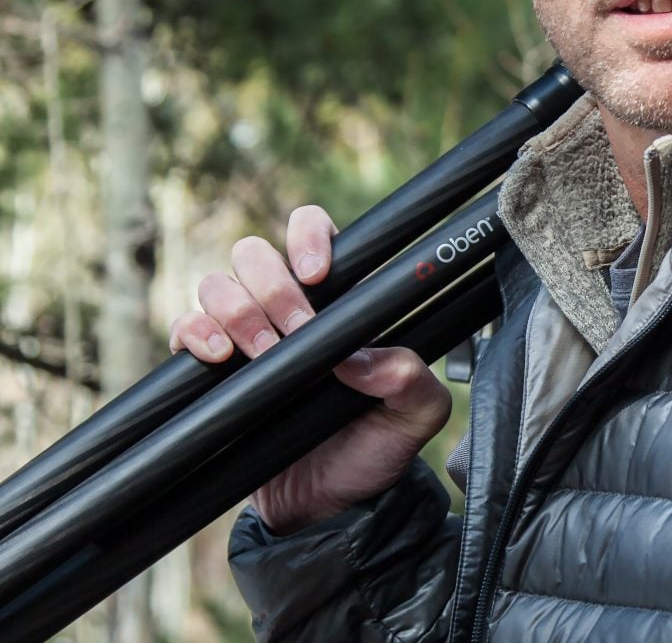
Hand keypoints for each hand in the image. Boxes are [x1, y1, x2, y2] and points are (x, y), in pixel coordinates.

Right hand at [168, 205, 452, 533]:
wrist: (327, 512)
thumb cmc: (374, 450)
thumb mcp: (414, 417)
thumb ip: (411, 380)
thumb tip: (363, 357)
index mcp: (339, 301)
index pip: (314, 232)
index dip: (308, 235)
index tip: (316, 273)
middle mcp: (289, 308)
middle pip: (256, 254)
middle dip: (272, 287)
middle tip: (294, 331)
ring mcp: (246, 336)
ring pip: (217, 284)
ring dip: (235, 311)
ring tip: (261, 353)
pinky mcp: (210, 372)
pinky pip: (184, 328)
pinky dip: (193, 333)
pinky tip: (217, 357)